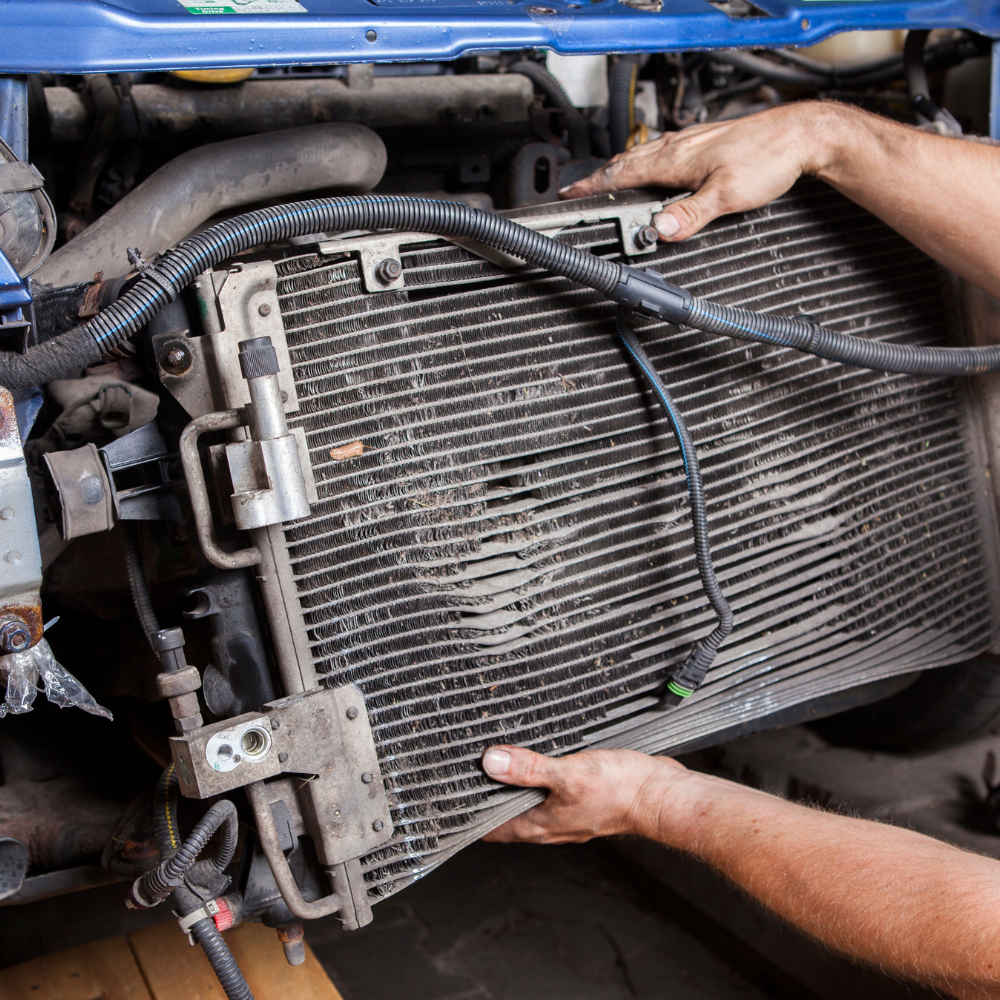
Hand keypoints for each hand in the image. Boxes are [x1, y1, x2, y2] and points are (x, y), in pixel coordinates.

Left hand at [479, 744, 689, 843]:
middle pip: (505, 813)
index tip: (448, 794)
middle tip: (465, 768)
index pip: (489, 828)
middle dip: (485, 794)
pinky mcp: (580, 796)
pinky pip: (548, 788)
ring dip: (511, 783)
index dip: (467, 814)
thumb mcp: (568, 774)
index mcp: (538, 825)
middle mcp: (548, 823)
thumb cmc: (620, 791)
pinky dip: (535, 775)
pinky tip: (537, 755)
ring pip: (526, 800)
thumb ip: (529, 768)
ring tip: (493, 757)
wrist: (661, 794)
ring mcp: (565, 812)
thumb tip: (491, 761)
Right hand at [559, 102, 836, 241]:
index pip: (622, 174)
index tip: (570, 194)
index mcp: (675, 159)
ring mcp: (692, 142)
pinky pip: (663, 152)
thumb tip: (661, 230)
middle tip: (579, 189)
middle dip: (600, 177)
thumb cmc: (768, 157)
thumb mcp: (727, 195)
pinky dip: (646, 161)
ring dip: (621, 168)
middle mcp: (679, 146)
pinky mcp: (706, 142)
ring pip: (644, 155)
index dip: (593, 186)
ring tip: (607, 179)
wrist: (801, 134)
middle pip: (627, 162)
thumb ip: (690, 214)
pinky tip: (654, 165)